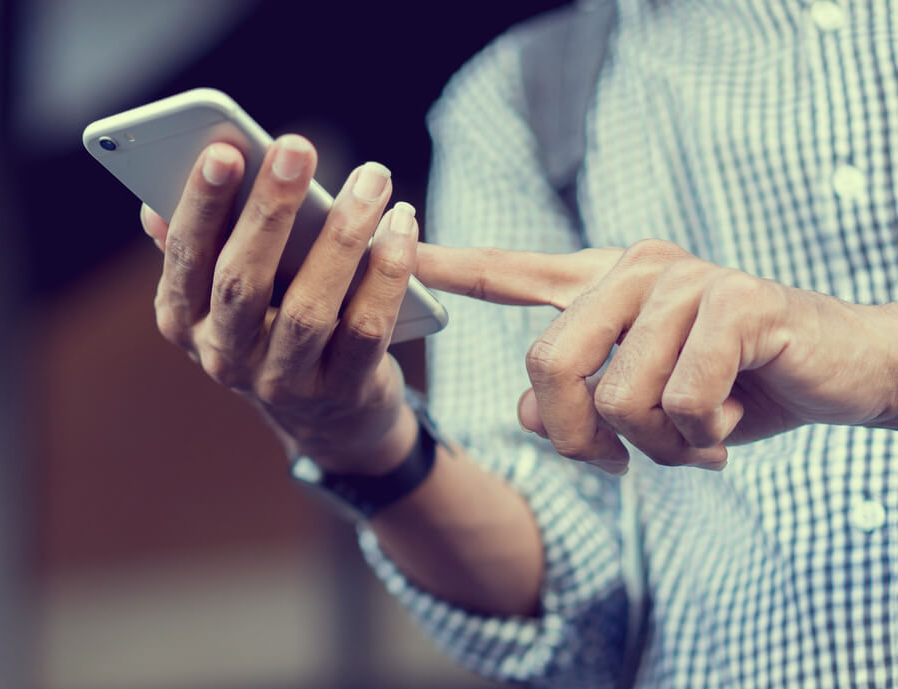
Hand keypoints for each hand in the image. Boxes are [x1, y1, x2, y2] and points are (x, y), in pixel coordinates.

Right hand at [140, 136, 423, 473]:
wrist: (328, 417)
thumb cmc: (272, 324)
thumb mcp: (226, 294)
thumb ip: (199, 249)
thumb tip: (152, 208)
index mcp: (184, 318)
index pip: (186, 257)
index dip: (202, 205)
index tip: (225, 151)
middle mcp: (223, 356)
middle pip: (241, 282)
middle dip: (268, 211)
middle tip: (297, 148)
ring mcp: (281, 382)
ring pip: (308, 308)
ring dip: (342, 236)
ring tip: (372, 180)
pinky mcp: (340, 392)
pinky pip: (366, 330)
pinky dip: (388, 276)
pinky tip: (402, 227)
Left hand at [416, 239, 897, 473]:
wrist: (843, 371)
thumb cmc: (733, 386)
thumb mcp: (642, 400)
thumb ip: (576, 396)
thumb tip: (523, 411)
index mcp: (605, 284)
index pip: (514, 271)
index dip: (455, 267)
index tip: (403, 247)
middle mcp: (636, 270)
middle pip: (548, 365)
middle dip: (576, 437)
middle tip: (615, 462)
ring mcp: (687, 283)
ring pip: (619, 398)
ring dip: (658, 447)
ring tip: (695, 437)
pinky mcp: (737, 306)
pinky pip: (681, 401)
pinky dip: (702, 438)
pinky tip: (729, 426)